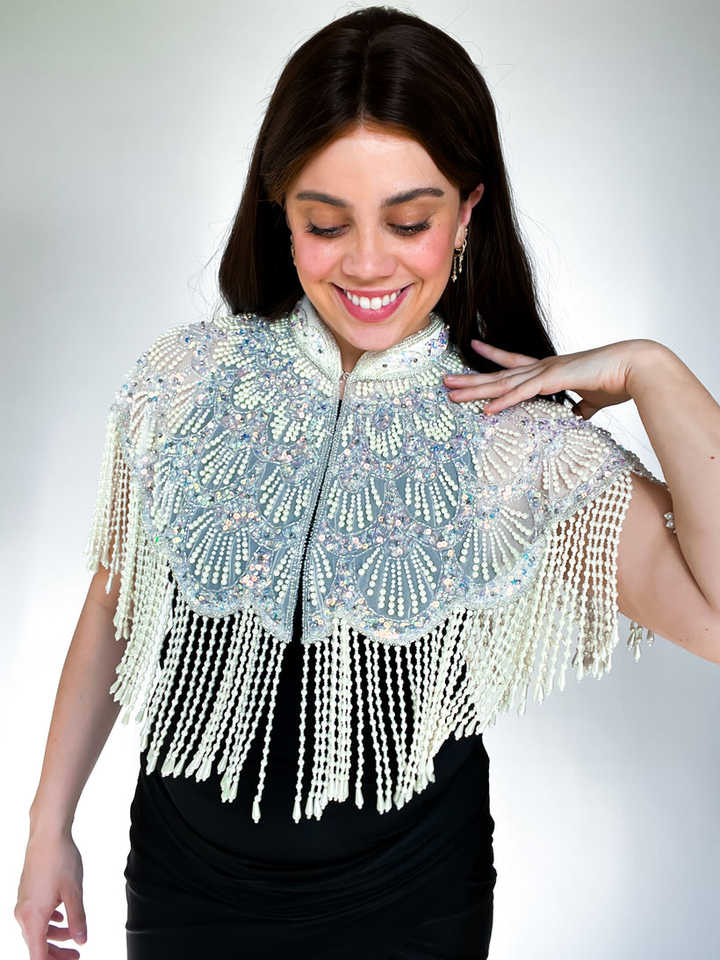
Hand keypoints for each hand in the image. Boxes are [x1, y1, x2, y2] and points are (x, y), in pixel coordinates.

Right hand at [15, 827, 86, 958]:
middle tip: (76, 955)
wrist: (48, 835)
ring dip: (55, 935)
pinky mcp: (27, 893)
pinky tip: (61, 916)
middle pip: (37, 944)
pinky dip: (49, 921)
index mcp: (33, 917)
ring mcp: (23, 903)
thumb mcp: (74, 892)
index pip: (38, 955)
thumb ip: (77, 919)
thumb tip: (82, 940)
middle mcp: (23, 913)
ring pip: (37, 929)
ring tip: (74, 933)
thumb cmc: (61, 860)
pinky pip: (36, 916)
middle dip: (56, 953)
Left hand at [443, 338, 659, 418]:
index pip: (515, 362)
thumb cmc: (618, 380)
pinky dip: (503, 401)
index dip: (493, 357)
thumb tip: (577, 416)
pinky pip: (522, 393)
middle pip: (499, 375)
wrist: (636, 367)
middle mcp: (543, 367)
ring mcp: (547, 372)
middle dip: (471, 379)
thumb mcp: (593, 399)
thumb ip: (581, 408)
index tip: (475, 348)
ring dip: (476, 390)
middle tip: (445, 382)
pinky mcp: (555, 380)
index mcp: (551, 369)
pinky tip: (485, 409)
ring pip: (503, 383)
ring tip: (451, 393)